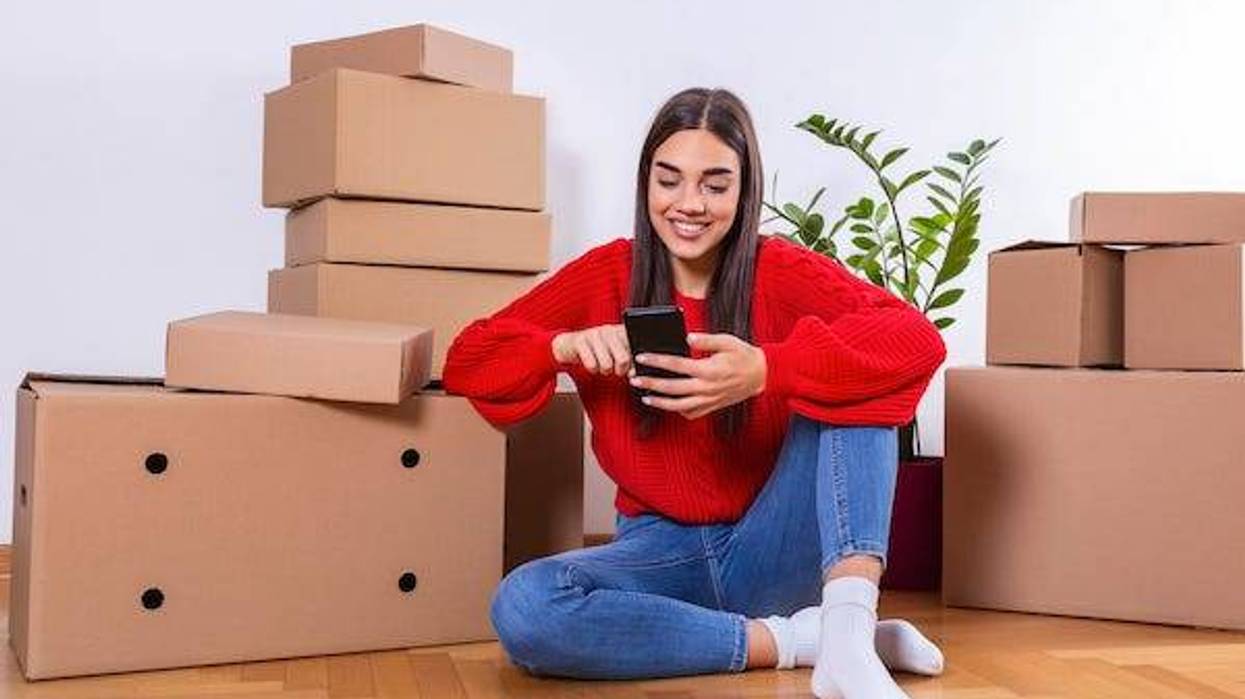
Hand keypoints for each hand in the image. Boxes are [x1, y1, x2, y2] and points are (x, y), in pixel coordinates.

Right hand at [551, 324, 631, 375]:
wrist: (569, 345)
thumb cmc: (596, 351)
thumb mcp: (614, 354)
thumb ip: (627, 362)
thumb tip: (633, 373)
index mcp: (620, 331)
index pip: (635, 350)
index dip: (633, 365)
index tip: (629, 371)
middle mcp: (609, 330)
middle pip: (623, 359)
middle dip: (619, 371)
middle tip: (614, 370)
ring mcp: (594, 334)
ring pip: (607, 364)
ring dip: (604, 371)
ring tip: (600, 365)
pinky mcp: (580, 341)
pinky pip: (591, 365)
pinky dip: (592, 369)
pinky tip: (591, 364)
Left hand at [629, 332, 766, 419]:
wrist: (762, 375)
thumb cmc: (743, 355)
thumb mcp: (727, 341)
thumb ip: (706, 340)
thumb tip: (687, 337)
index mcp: (708, 369)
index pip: (676, 364)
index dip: (657, 360)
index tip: (641, 357)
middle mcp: (707, 387)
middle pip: (672, 388)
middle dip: (651, 383)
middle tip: (634, 379)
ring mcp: (709, 400)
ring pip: (679, 405)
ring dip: (660, 402)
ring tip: (645, 397)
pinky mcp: (712, 406)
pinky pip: (691, 412)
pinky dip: (677, 410)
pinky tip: (667, 405)